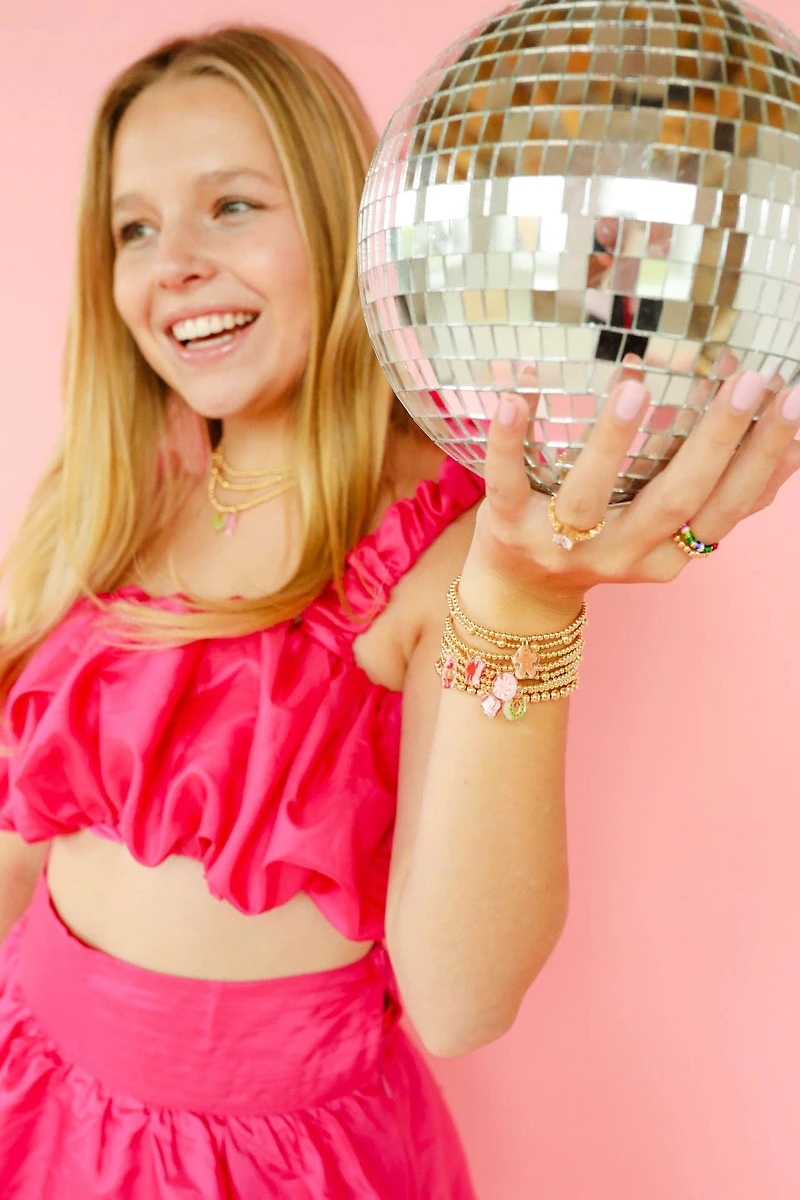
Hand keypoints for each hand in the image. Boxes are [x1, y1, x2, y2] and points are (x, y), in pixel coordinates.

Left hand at [466, 356, 799, 614]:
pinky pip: (506, 484)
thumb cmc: (602, 542)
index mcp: (667, 554)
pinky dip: (509, 442)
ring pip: (590, 496)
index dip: (763, 461)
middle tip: (747, 378)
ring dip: (614, 439)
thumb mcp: (663, 530)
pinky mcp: (507, 529)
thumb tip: (793, 444)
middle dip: (716, 440)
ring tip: (638, 383)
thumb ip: (714, 494)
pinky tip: (516, 395)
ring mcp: (561, 546)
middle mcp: (621, 555)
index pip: (727, 509)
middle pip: (675, 500)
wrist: (518, 593)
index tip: (792, 403)